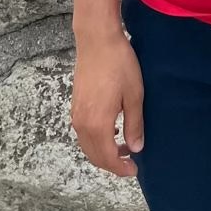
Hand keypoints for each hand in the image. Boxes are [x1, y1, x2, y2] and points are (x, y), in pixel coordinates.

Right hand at [70, 29, 144, 177]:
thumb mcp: (134, 95)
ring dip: (103, 151)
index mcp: (97, 124)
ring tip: (124, 147)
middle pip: (94, 155)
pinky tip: (111, 131)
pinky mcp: (75, 105)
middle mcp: (81, 124)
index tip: (134, 170)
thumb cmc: (119, 64)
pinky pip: (84, 133)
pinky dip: (96, 140)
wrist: (97, 40)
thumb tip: (136, 148)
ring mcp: (76, 114)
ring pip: (87, 145)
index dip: (120, 168)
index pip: (107, 158)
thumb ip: (134, 124)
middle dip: (111, 163)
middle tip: (130, 163)